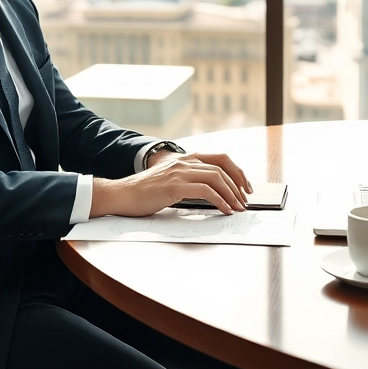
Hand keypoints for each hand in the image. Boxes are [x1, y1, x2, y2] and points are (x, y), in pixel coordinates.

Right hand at [90, 152, 251, 217]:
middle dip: (238, 185)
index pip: (220, 158)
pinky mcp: (175, 186)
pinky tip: (224, 210)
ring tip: (238, 207)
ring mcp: (179, 172)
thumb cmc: (144, 192)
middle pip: (222, 168)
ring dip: (232, 194)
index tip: (245, 186)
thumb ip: (188, 181)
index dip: (237, 171)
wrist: (122, 194)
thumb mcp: (170, 181)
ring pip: (216, 178)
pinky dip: (220, 201)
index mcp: (185, 159)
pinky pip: (206, 191)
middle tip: (245, 201)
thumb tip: (211, 194)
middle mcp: (184, 161)